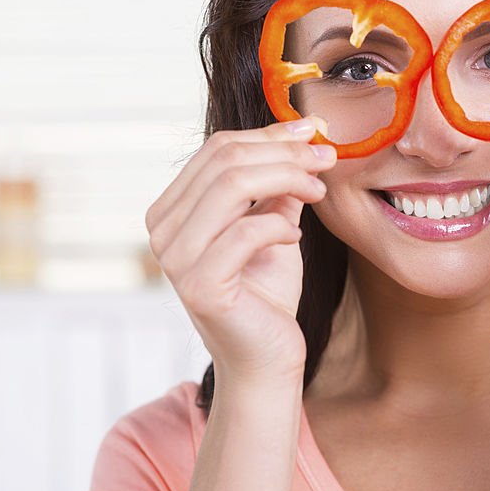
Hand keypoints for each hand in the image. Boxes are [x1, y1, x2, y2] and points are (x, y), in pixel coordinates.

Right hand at [146, 118, 335, 384]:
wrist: (267, 358)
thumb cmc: (267, 293)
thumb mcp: (272, 224)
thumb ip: (276, 184)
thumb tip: (303, 135)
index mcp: (171, 209)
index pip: (217, 149)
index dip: (270, 134)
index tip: (314, 132)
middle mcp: (162, 231)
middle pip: (226, 160)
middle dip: (284, 152)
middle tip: (327, 158)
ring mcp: (175, 259)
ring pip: (233, 186)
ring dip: (288, 179)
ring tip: (319, 190)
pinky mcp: (199, 286)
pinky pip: (245, 232)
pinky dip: (279, 226)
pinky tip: (296, 236)